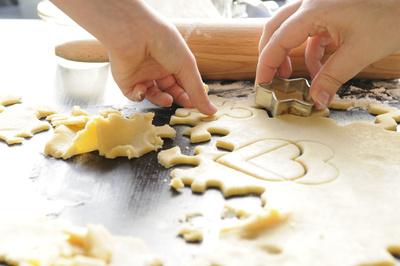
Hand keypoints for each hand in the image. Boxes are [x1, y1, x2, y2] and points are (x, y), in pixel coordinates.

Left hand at [109, 7, 216, 114]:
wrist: (135, 33)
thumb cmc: (163, 41)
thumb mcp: (187, 66)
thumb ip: (197, 91)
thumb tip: (212, 110)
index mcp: (173, 62)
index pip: (183, 83)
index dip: (190, 94)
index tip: (196, 105)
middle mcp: (157, 68)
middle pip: (169, 91)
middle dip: (177, 99)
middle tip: (184, 106)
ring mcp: (141, 75)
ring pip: (153, 95)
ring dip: (161, 100)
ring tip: (167, 100)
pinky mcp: (126, 81)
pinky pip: (134, 95)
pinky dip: (139, 96)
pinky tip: (143, 89)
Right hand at [256, 0, 399, 108]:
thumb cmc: (392, 15)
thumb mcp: (360, 52)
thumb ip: (332, 78)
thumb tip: (316, 101)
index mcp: (313, 9)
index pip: (277, 40)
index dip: (266, 65)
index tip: (262, 84)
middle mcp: (310, 2)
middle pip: (275, 29)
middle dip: (271, 56)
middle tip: (273, 79)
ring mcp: (319, 3)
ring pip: (290, 28)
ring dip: (289, 52)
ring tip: (293, 75)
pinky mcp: (329, 8)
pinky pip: (309, 30)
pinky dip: (309, 50)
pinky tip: (318, 67)